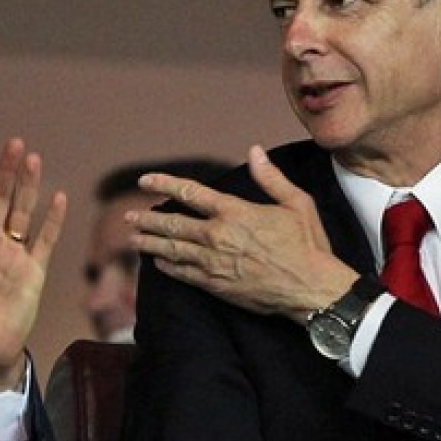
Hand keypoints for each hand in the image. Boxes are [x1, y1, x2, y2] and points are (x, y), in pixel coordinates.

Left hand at [127, 146, 356, 324]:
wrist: (312, 289)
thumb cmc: (307, 245)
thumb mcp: (297, 203)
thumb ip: (271, 177)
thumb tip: (255, 150)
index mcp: (234, 212)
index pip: (189, 193)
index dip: (163, 184)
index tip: (144, 181)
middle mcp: (218, 235)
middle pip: (172, 224)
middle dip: (147, 220)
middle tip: (129, 217)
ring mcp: (214, 262)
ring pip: (172, 250)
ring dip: (149, 243)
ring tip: (132, 240)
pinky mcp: (216, 285)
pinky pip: (183, 274)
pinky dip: (167, 267)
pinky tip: (157, 263)